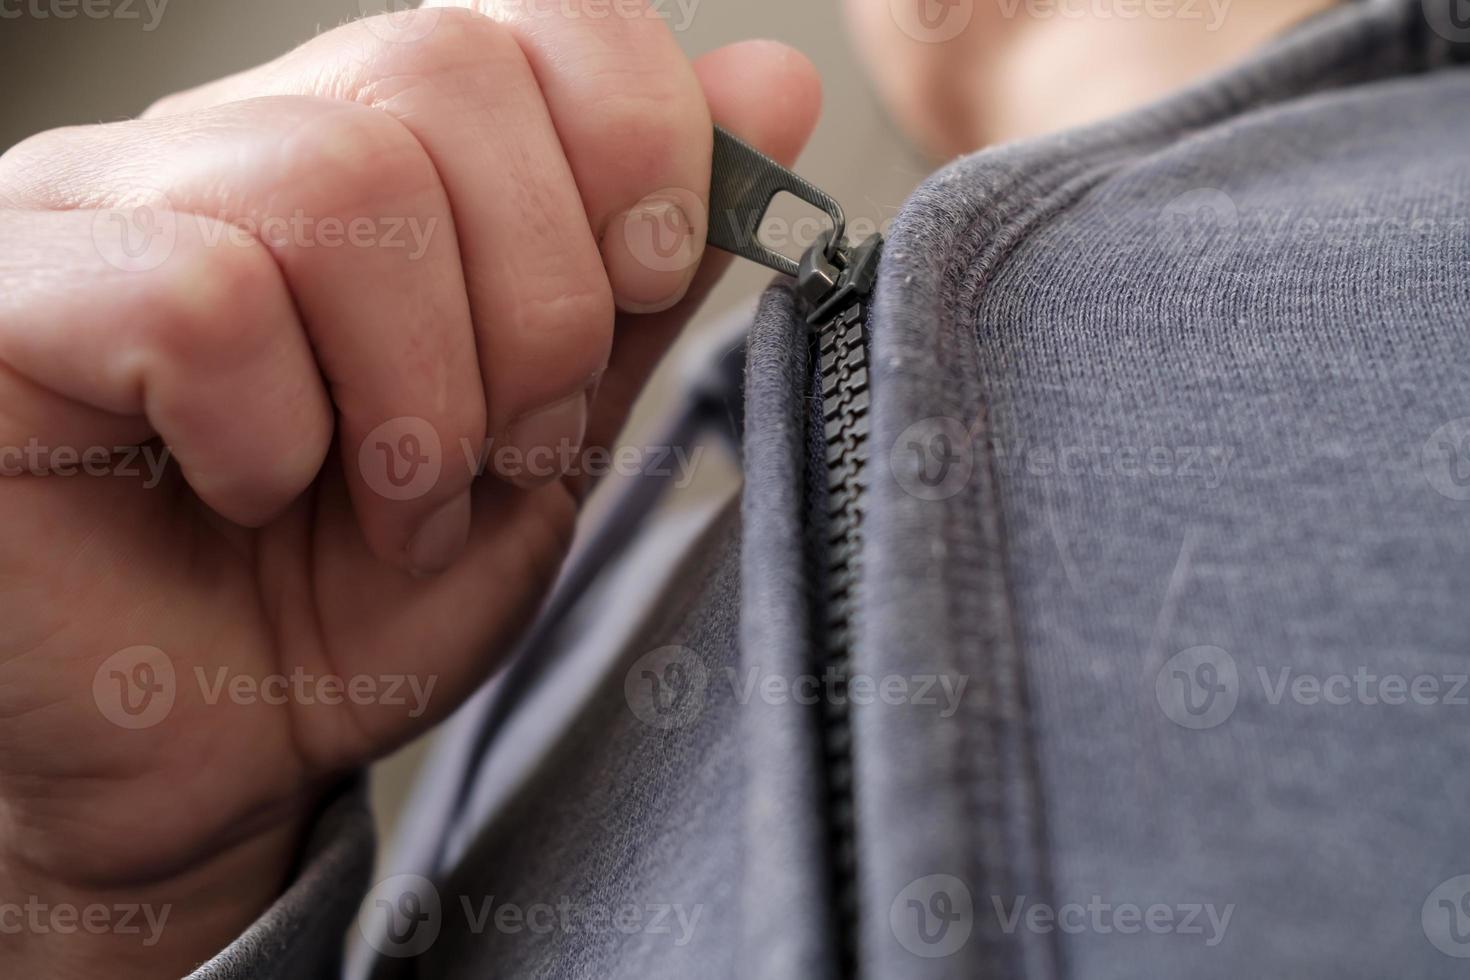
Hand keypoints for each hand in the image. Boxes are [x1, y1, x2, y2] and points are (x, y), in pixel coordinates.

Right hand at [0, 3, 818, 974]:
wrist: (217, 754)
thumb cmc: (366, 596)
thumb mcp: (551, 432)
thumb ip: (645, 268)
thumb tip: (767, 85)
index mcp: (377, 149)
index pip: (536, 18)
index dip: (637, 141)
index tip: (647, 283)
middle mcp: (234, 140)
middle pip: (446, 70)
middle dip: (536, 305)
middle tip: (502, 446)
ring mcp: (101, 204)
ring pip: (336, 182)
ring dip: (415, 394)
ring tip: (393, 500)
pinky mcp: (9, 301)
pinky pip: (198, 296)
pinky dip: (274, 432)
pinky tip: (252, 494)